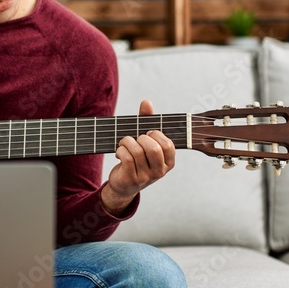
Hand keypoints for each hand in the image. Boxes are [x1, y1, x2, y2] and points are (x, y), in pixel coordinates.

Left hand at [102, 99, 175, 214]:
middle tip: (135, 139)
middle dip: (141, 138)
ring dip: (127, 142)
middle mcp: (160, 172)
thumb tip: (146, 102)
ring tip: (124, 143)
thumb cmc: (137, 159)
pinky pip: (127, 158)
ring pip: (137, 151)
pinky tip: (120, 152)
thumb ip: (147, 121)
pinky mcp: (131, 179)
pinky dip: (121, 150)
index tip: (147, 134)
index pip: (168, 145)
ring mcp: (146, 177)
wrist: (124, 184)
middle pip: (153, 148)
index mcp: (168, 162)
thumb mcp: (144, 142)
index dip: (156, 135)